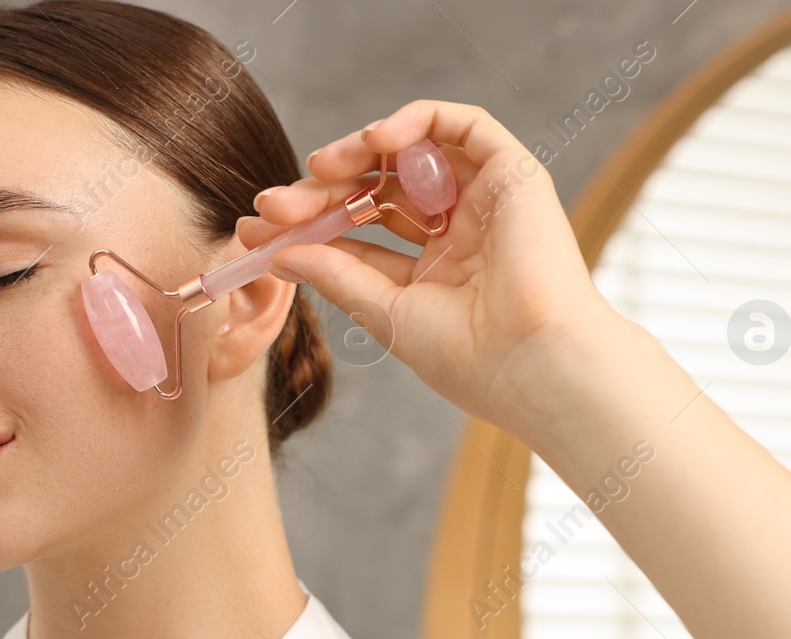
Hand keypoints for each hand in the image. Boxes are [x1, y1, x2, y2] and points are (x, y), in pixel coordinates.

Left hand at [238, 100, 619, 440]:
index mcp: (432, 266)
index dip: (307, 223)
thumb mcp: (385, 312)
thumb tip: (280, 252)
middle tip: (274, 203)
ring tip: (320, 167)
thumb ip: (337, 275)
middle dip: (321, 189)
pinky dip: (416, 122)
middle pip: (376, 187)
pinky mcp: (512, 174)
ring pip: (413, 152)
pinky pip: (462, 125)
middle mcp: (458, 228)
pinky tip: (373, 141)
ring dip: (358, 151)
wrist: (532, 365)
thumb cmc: (470, 358)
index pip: (358, 229)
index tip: (257, 228)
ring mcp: (485, 199)